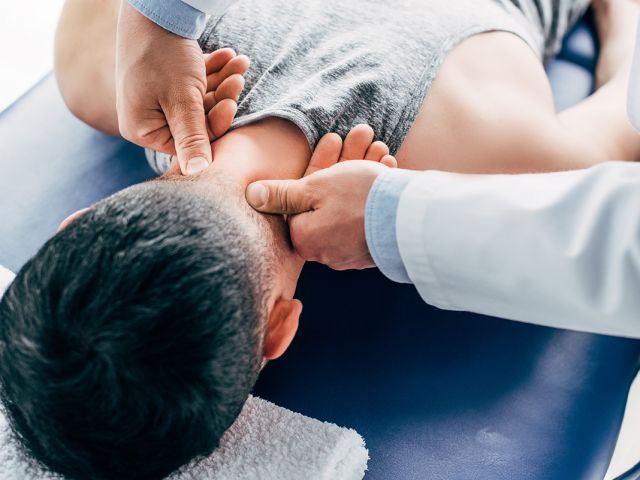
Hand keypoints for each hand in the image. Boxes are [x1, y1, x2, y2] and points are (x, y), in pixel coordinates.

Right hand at [115, 3, 246, 174]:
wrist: (155, 8)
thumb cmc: (164, 55)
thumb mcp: (182, 101)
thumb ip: (192, 138)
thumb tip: (197, 173)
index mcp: (143, 129)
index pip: (189, 142)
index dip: (214, 125)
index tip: (231, 104)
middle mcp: (146, 118)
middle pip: (197, 121)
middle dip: (222, 98)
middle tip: (238, 78)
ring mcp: (156, 98)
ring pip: (200, 101)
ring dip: (223, 82)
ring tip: (238, 62)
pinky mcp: (166, 81)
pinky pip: (195, 85)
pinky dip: (213, 72)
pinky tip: (229, 57)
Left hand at [246, 126, 395, 269]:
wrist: (412, 220)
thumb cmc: (360, 199)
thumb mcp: (315, 188)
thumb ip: (282, 194)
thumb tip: (251, 197)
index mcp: (304, 238)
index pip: (299, 200)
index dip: (317, 164)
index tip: (333, 139)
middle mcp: (325, 250)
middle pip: (326, 199)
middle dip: (344, 162)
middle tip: (362, 135)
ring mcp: (350, 252)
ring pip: (348, 204)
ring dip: (361, 171)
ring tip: (378, 146)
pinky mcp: (373, 250)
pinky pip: (365, 216)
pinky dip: (373, 191)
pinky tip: (386, 167)